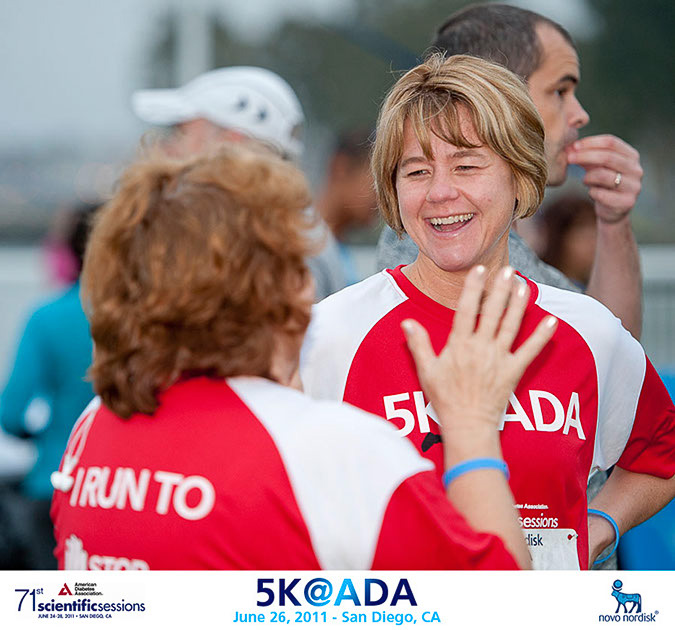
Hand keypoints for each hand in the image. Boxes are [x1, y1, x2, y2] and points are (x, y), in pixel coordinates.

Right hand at [401, 266, 556, 439]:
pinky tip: (552, 321)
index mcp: (459, 345)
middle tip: (507, 269)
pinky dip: (542, 336)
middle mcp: (481, 348)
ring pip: (511, 326)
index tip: (479, 269)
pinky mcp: (514, 371)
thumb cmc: (445, 398)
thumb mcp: (426, 370)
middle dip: (500, 289)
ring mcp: (499, 359)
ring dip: (519, 304)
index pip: (467, 310)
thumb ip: (418, 344)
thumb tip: (406, 323)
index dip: (474, 288)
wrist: (468, 425)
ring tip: (524, 285)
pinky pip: (531, 351)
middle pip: (492, 313)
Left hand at [566, 135, 642, 223]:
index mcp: (631, 156)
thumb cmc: (603, 184)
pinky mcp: (627, 202)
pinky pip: (601, 194)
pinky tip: (592, 192)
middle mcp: (636, 170)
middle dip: (585, 156)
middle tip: (569, 158)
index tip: (574, 146)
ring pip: (603, 175)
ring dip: (588, 177)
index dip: (591, 142)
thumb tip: (568, 148)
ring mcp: (634, 186)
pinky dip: (592, 192)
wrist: (611, 210)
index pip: (611, 142)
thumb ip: (586, 156)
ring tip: (584, 180)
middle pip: (608, 157)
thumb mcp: (596, 167)